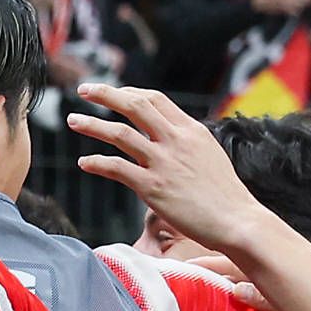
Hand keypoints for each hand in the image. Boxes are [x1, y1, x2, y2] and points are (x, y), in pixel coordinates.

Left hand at [70, 84, 275, 254]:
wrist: (237, 220)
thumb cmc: (224, 195)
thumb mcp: (208, 155)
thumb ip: (186, 142)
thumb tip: (169, 137)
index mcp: (190, 130)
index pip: (155, 98)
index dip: (129, 92)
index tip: (113, 93)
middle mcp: (176, 140)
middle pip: (135, 105)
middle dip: (106, 94)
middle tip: (84, 90)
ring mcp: (164, 163)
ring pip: (121, 134)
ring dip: (93, 125)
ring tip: (73, 121)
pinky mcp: (154, 188)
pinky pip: (118, 169)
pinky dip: (97, 163)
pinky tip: (83, 163)